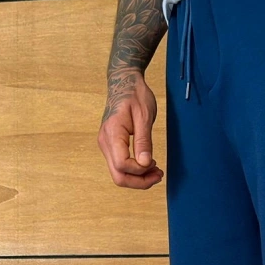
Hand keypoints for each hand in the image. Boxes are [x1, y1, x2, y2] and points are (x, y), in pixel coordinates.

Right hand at [98, 68, 163, 188]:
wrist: (123, 82)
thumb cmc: (135, 95)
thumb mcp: (144, 116)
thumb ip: (144, 141)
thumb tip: (144, 164)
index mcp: (112, 134)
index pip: (122, 164)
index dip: (140, 170)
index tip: (155, 162)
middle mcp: (105, 142)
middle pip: (118, 176)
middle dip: (140, 181)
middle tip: (159, 175)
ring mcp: (106, 145)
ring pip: (118, 174)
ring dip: (138, 178)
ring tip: (157, 171)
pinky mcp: (110, 146)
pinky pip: (120, 165)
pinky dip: (134, 170)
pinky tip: (148, 164)